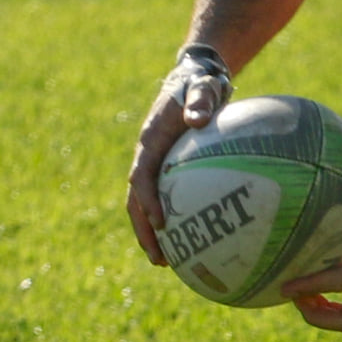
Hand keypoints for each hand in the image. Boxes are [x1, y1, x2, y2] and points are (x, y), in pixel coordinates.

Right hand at [127, 54, 230, 264]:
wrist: (195, 78)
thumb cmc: (202, 83)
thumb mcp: (204, 87)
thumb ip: (201, 101)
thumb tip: (197, 119)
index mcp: (152, 139)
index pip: (143, 176)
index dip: (148, 200)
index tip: (162, 223)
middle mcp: (147, 155)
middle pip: (136, 200)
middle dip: (144, 231)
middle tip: (159, 259)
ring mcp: (155, 164)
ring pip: (145, 205)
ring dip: (152, 234)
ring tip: (166, 263)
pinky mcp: (168, 169)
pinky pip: (165, 199)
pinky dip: (171, 222)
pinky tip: (189, 244)